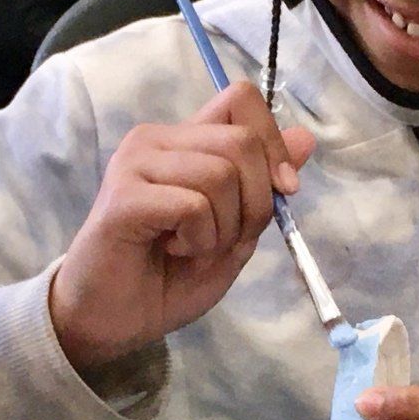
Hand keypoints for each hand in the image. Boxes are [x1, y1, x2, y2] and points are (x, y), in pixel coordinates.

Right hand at [50, 82, 316, 372]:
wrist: (112, 319)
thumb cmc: (167, 277)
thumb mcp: (235, 232)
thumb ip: (264, 187)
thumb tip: (306, 138)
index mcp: (185, 141)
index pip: (241, 99)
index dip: (273, 142)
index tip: (281, 191)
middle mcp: (158, 140)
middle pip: (241, 141)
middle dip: (255, 202)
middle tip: (224, 238)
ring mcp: (136, 162)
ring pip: (221, 175)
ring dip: (223, 228)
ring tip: (191, 247)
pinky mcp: (124, 194)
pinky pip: (193, 205)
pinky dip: (199, 239)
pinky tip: (172, 250)